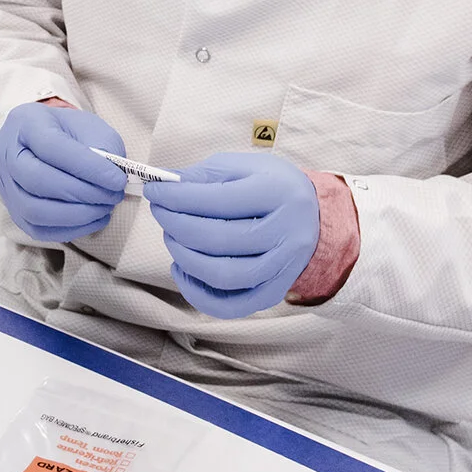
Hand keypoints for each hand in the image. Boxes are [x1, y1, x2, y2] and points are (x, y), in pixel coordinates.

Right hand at [0, 101, 128, 242]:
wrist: (39, 141)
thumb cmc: (66, 132)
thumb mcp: (88, 125)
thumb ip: (101, 145)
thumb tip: (111, 176)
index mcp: (25, 123)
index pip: (51, 147)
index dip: (87, 167)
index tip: (117, 179)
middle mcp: (6, 153)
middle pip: (37, 180)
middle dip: (82, 193)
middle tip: (112, 195)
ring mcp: (5, 184)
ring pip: (34, 210)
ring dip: (77, 214)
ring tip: (104, 207)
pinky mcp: (13, 210)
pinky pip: (38, 229)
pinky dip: (71, 229)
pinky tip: (93, 219)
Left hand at [147, 152, 320, 318]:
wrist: (316, 216)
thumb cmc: (273, 186)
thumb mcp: (245, 166)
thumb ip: (206, 175)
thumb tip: (168, 185)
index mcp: (278, 194)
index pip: (217, 200)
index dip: (177, 197)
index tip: (154, 191)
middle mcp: (286, 234)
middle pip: (218, 240)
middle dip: (177, 226)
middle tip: (160, 212)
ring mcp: (283, 268)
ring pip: (224, 276)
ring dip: (185, 258)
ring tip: (172, 239)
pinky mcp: (275, 291)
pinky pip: (232, 305)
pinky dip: (199, 294)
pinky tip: (183, 270)